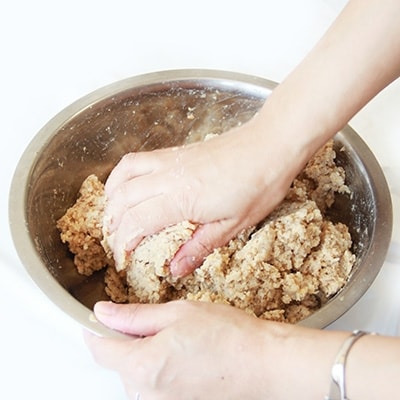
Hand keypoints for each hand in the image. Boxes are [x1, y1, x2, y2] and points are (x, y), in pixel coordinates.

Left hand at [84, 300, 285, 399]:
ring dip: (145, 353)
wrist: (263, 364)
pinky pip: (153, 384)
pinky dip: (160, 366)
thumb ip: (134, 316)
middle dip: (126, 338)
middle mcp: (144, 394)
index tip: (99, 315)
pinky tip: (185, 354)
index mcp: (141, 367)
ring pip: (136, 373)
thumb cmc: (226, 336)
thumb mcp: (176, 313)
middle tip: (155, 320)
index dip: (95, 328)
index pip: (99, 348)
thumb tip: (104, 313)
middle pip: (118, 362)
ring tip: (178, 338)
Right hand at [103, 115, 302, 275]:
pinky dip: (122, 176)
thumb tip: (176, 269)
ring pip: (122, 175)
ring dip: (111, 198)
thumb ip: (199, 247)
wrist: (271, 144)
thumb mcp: (233, 225)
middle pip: (122, 200)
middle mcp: (168, 177)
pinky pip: (136, 160)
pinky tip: (129, 186)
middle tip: (116, 243)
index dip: (123, 244)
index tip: (123, 259)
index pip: (136, 222)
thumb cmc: (259, 184)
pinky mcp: (175, 152)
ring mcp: (169, 161)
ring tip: (112, 217)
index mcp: (182, 199)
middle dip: (111, 225)